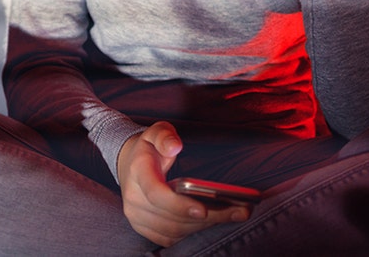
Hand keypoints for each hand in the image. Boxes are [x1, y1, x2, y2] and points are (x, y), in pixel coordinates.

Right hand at [117, 122, 249, 245]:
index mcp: (138, 172)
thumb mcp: (157, 131)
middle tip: (239, 210)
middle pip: (171, 217)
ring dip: (205, 226)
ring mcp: (137, 216)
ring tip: (234, 214)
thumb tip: (175, 146)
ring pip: (173, 230)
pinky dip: (193, 231)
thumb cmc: (150, 148)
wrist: (130, 164)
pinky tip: (215, 220)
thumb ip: (165, 136)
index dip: (180, 205)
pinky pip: (170, 237)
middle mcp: (133, 198)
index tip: (203, 209)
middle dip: (207, 217)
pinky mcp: (144, 227)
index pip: (156, 194)